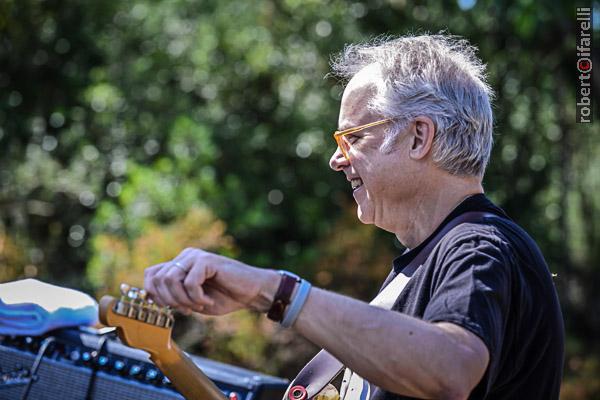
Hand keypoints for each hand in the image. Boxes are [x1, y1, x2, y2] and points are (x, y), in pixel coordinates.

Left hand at [144, 248, 279, 315]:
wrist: (252, 293)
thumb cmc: (225, 296)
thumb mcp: (193, 300)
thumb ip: (174, 296)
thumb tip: (150, 298)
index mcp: (180, 264)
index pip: (151, 275)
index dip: (154, 294)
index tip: (171, 308)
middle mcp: (185, 256)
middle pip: (157, 279)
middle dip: (169, 300)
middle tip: (188, 309)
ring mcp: (195, 256)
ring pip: (170, 279)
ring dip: (182, 299)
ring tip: (198, 305)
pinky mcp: (206, 260)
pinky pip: (189, 282)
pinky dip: (196, 297)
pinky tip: (208, 300)